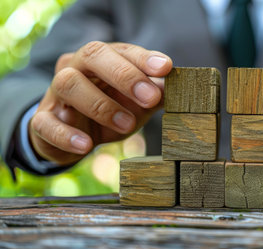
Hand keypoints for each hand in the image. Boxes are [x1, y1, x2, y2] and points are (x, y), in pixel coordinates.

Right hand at [29, 41, 172, 164]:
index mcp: (102, 59)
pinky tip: (86, 145)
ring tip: (127, 124)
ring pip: (69, 84)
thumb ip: (156, 94)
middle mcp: (77, 68)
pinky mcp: (42, 121)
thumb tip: (180, 89)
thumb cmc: (111, 111)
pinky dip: (67, 135)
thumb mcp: (136, 103)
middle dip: (125, 75)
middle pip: (93, 55)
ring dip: (101, 105)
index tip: (166, 68)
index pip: (122, 50)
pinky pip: (46, 123)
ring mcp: (56, 93)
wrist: (76, 138)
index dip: (144, 59)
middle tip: (151, 97)